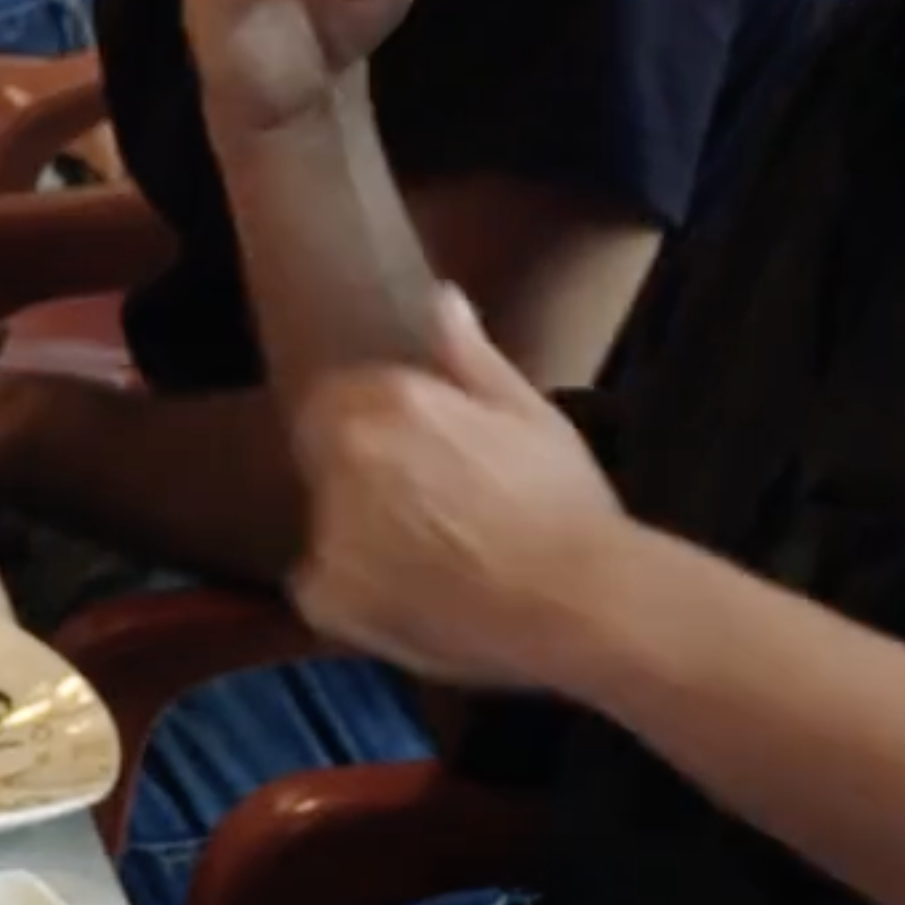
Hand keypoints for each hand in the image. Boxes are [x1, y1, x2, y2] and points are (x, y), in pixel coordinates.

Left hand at [288, 286, 642, 690]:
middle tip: (435, 521)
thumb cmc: (568, 505)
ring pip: (327, 527)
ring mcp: (328, 525)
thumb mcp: (532, 416)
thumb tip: (440, 298)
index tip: (421, 466)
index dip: (377, 435)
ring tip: (436, 568)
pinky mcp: (326, 592)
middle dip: (363, 481)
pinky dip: (355, 598)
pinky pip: (323, 591)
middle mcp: (345, 454)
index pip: (337, 403)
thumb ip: (471, 358)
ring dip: (360, 540)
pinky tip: (415, 606)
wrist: (582, 601)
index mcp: (389, 401)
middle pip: (325, 460)